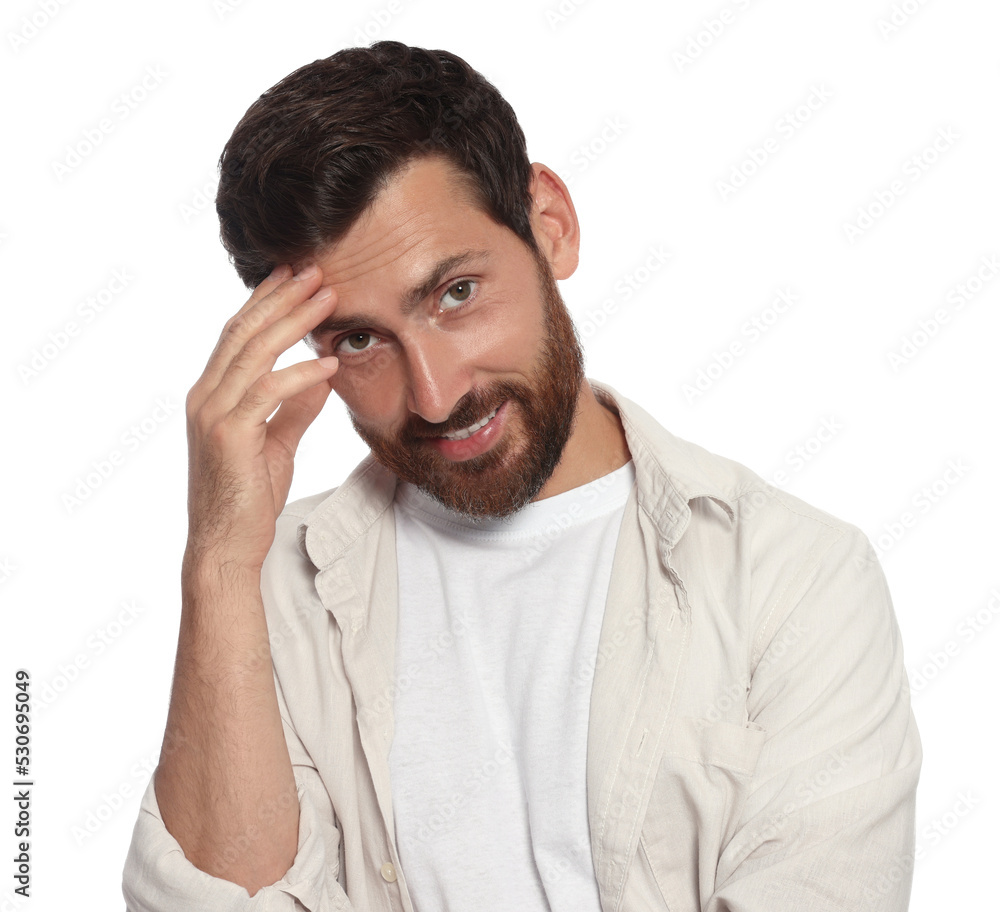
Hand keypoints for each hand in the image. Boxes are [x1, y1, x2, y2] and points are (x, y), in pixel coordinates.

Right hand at [184, 264, 338, 571]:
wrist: (226, 544)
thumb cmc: (248, 497)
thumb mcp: (277, 443)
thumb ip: (294, 408)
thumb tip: (320, 377)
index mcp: (211, 394)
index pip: (237, 334)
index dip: (265, 301)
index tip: (293, 276)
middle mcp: (205, 396)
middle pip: (244, 331)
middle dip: (281, 298)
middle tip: (315, 272)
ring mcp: (213, 414)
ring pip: (254, 353)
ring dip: (294, 322)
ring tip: (327, 299)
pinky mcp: (230, 435)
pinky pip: (268, 393)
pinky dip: (301, 374)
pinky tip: (329, 364)